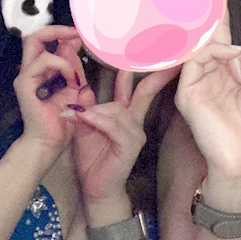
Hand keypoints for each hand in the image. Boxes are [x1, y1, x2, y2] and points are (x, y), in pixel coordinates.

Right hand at [13, 26, 93, 154]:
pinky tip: (71, 79)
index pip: (46, 41)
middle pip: (34, 35)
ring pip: (36, 42)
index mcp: (41, 70)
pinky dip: (61, 65)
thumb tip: (75, 44)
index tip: (81, 35)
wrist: (51, 143)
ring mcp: (25, 75)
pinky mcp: (24, 83)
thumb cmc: (63, 119)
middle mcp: (30, 69)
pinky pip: (43, 61)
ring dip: (63, 54)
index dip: (63, 33)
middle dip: (57, 29)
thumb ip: (74, 68)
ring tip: (75, 73)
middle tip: (76, 33)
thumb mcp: (75, 88)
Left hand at [70, 66, 179, 205]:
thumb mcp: (83, 127)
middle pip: (145, 91)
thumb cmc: (91, 159)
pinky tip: (83, 119)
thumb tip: (81, 85)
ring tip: (76, 115)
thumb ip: (85, 106)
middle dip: (156, 74)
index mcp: (125, 114)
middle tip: (164, 58)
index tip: (149, 49)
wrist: (94, 189)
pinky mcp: (130, 146)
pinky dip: (97, 120)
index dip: (142, 68)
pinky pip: (113, 126)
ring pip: (118, 109)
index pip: (137, 86)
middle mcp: (135, 121)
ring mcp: (135, 133)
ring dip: (96, 110)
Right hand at [174, 7, 240, 209]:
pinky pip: (194, 61)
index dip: (238, 20)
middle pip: (211, 37)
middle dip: (213, 13)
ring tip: (226, 30)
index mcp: (232, 72)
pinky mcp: (188, 92)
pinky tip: (227, 54)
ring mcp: (198, 81)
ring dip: (215, 34)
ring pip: (199, 45)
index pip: (233, 40)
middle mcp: (213, 73)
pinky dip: (210, 52)